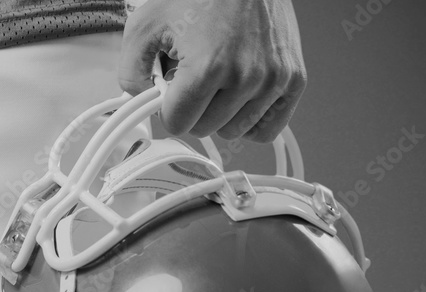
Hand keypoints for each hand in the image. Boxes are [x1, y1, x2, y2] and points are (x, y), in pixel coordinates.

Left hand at [118, 0, 307, 142]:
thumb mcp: (146, 26)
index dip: (168, 107)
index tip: (172, 88)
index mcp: (208, 67)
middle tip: (196, 77)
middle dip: (194, 109)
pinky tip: (240, 99)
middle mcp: (246, 77)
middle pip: (204, 130)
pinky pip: (268, 130)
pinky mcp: (294, 80)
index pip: (177, 124)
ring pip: (233, 132)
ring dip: (221, 114)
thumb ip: (131, 72)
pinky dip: (251, 121)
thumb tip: (138, 102)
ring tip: (220, 80)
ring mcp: (273, 80)